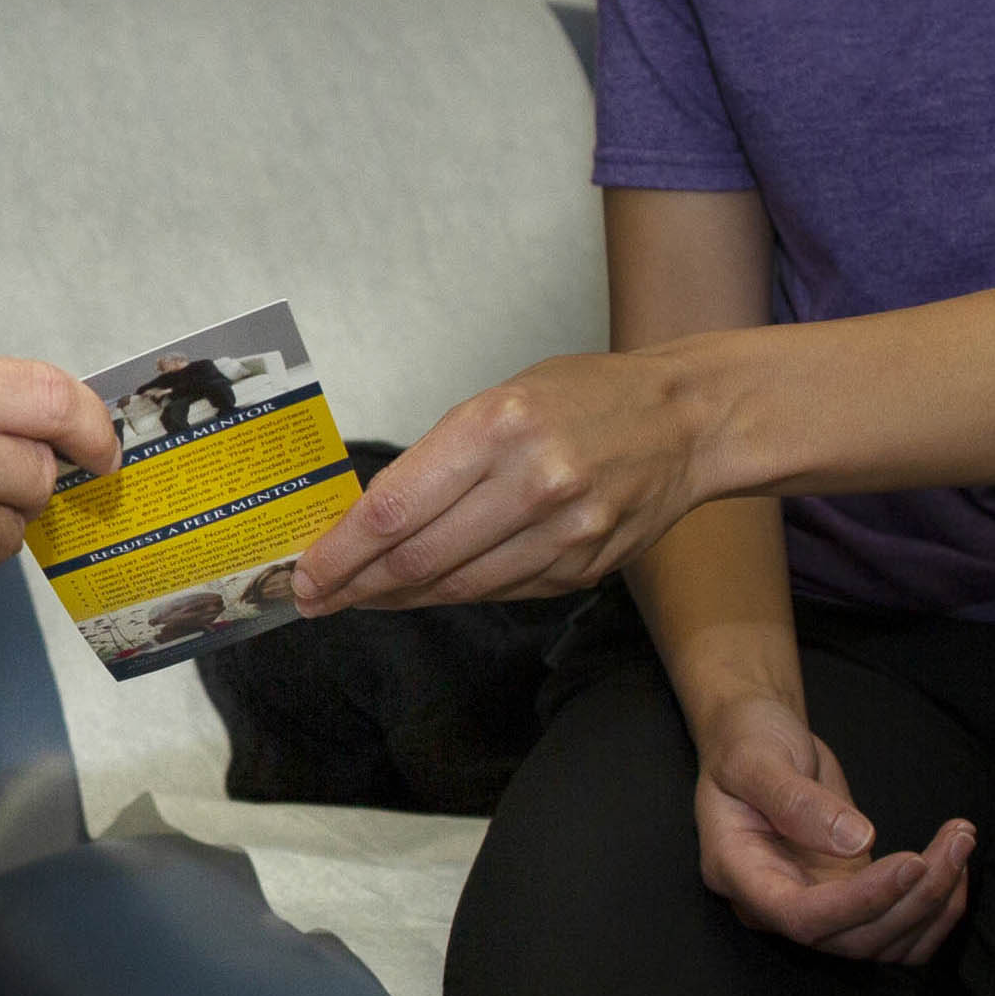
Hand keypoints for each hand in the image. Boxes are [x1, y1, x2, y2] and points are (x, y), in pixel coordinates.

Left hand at [291, 348, 720, 612]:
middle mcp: (530, 482)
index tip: (307, 573)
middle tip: (318, 598)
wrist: (687, 420)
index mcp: (497, 426)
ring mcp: (563, 532)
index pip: (394, 509)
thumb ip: (438, 458)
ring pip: (457, 586)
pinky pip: (501, 592)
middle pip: (417, 557)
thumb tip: (367, 519)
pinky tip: (427, 590)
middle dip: (356, 585)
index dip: (340, 553)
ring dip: (400, 598)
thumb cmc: (585, 397)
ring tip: (363, 598)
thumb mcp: (501, 398)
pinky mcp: (584, 566)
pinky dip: (456, 594)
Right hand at [690, 686, 968, 961]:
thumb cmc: (746, 742)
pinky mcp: (847, 900)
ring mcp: (814, 907)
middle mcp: (775, 905)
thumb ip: (796, 801)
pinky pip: (895, 933)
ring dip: (933, 906)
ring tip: (961, 842)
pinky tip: (954, 866)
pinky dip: (934, 913)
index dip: (860, 903)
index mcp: (740, 874)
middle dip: (914, 899)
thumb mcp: (757, 759)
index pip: (800, 917)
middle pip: (851, 938)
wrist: (753, 742)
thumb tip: (858, 841)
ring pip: (881, 943)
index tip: (913, 862)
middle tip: (958, 839)